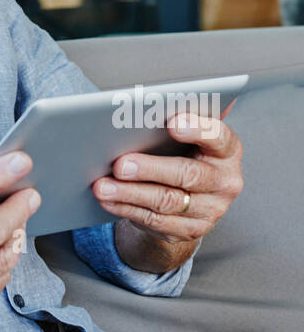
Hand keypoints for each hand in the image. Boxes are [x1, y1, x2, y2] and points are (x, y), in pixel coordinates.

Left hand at [91, 112, 243, 273]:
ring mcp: (210, 210)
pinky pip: (156, 221)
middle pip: (188, 174)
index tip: (172, 123)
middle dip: (150, 169)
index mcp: (227, 151)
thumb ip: (178, 119)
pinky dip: (127, 209)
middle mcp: (224, 182)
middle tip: (120, 164)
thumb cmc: (184, 152)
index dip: (197, 129)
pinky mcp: (191, 230)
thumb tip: (153, 102)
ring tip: (103, 186)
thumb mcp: (188, 135)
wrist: (190, 196)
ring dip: (129, 193)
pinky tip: (109, 201)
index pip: (219, 137)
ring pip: (167, 202)